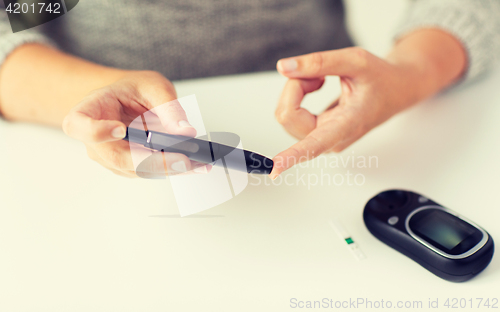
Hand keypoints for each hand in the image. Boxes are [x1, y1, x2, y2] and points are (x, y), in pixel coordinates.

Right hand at [62, 71, 209, 177]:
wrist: (128, 101)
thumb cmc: (132, 91)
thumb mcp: (153, 86)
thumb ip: (168, 106)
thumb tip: (185, 131)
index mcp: (90, 110)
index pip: (79, 125)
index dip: (96, 131)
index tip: (119, 130)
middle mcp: (96, 139)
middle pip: (117, 157)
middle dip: (152, 161)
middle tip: (183, 159)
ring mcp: (110, 156)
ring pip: (136, 169)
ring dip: (168, 168)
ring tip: (199, 162)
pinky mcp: (129, 167)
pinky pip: (149, 171)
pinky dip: (172, 169)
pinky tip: (195, 164)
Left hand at [270, 31, 465, 179]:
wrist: (397, 90)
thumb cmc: (381, 78)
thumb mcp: (355, 60)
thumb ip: (319, 63)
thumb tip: (283, 67)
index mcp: (347, 125)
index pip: (315, 145)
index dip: (292, 156)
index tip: (275, 170)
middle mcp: (332, 139)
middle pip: (288, 116)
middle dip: (295, 87)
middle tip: (318, 74)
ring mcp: (323, 140)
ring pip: (286, 115)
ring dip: (296, 90)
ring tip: (320, 80)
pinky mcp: (316, 135)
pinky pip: (290, 115)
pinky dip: (296, 95)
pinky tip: (316, 86)